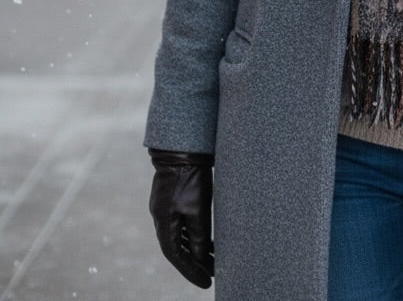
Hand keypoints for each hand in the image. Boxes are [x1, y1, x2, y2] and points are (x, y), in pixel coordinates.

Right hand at [149, 148, 214, 287]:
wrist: (182, 148)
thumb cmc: (190, 178)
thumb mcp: (198, 209)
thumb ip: (198, 236)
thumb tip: (199, 258)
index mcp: (164, 222)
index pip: (176, 256)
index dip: (191, 271)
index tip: (207, 282)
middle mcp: (161, 217)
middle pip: (176, 248)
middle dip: (194, 263)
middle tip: (212, 274)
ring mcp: (165, 207)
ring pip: (179, 236)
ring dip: (194, 249)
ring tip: (213, 259)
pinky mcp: (172, 198)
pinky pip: (181, 223)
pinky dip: (192, 234)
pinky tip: (206, 238)